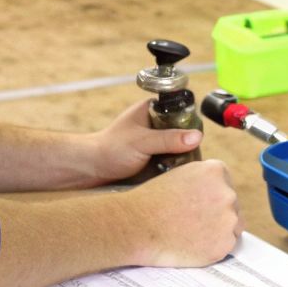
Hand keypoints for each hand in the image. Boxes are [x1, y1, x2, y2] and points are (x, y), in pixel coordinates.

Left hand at [84, 99, 203, 185]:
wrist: (91, 170)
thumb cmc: (110, 150)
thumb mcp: (143, 142)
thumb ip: (169, 139)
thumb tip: (197, 137)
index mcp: (152, 110)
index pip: (182, 112)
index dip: (191, 126)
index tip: (194, 142)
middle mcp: (155, 124)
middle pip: (183, 133)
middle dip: (187, 147)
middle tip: (188, 160)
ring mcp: (155, 142)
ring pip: (178, 149)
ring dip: (180, 160)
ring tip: (179, 170)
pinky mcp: (153, 158)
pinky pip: (171, 162)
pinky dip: (173, 169)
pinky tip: (172, 176)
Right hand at [124, 159, 242, 266]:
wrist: (136, 225)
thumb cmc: (151, 201)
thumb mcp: (179, 174)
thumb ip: (202, 178)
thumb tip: (214, 189)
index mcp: (216, 171)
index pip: (225, 184)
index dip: (211, 195)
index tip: (198, 204)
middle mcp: (228, 193)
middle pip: (232, 205)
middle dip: (217, 213)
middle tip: (193, 221)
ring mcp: (228, 220)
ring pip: (233, 227)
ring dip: (218, 230)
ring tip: (192, 233)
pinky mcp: (224, 244)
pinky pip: (226, 246)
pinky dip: (213, 247)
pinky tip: (193, 244)